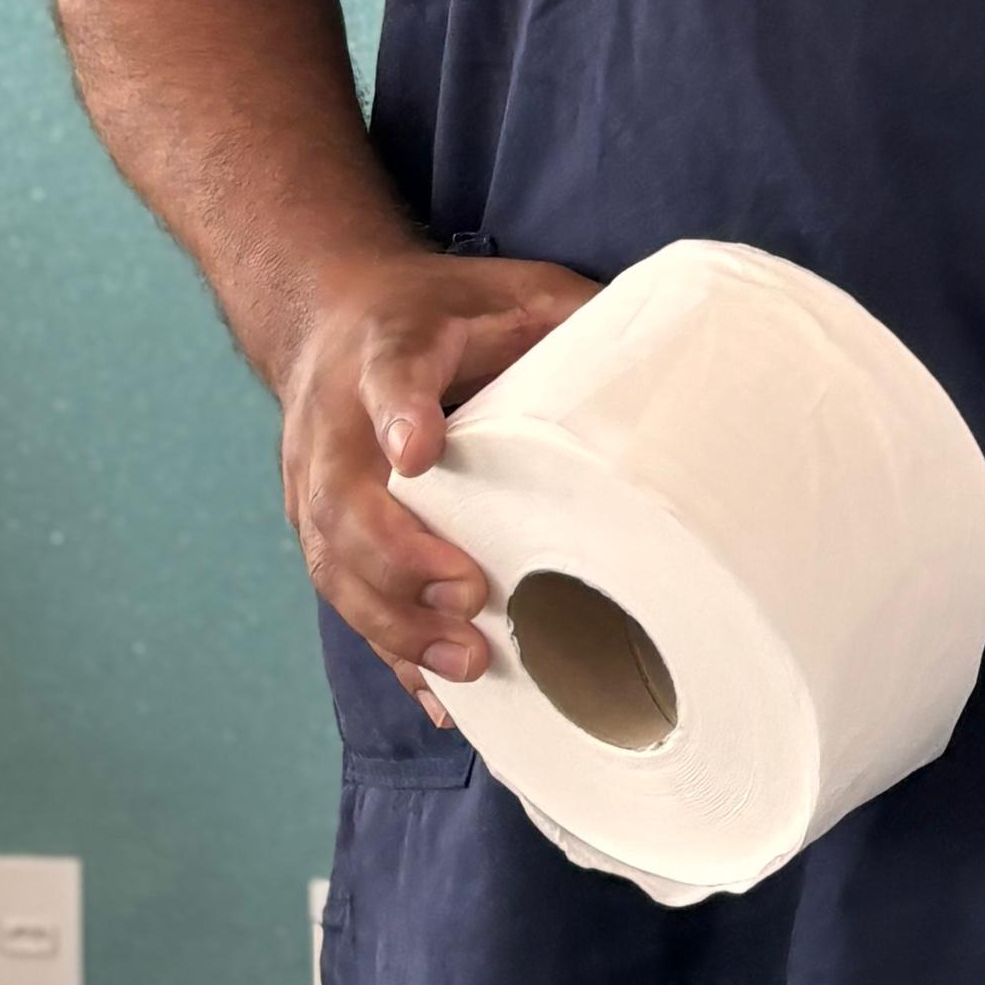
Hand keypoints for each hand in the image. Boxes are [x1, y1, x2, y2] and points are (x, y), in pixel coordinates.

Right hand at [279, 249, 601, 710]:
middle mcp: (336, 422)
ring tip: (465, 662)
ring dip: (397, 621)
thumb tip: (668, 356)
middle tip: (469, 595)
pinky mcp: (321, 530)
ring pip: (336, 563)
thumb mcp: (509, 288)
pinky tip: (438, 696)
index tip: (418, 450)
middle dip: (402, 557)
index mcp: (388, 347)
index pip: (389, 376)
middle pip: (346, 499)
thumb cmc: (438, 310)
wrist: (330, 313)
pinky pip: (347, 599)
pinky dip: (391, 650)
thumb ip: (569, 315)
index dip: (400, 412)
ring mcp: (315, 482)